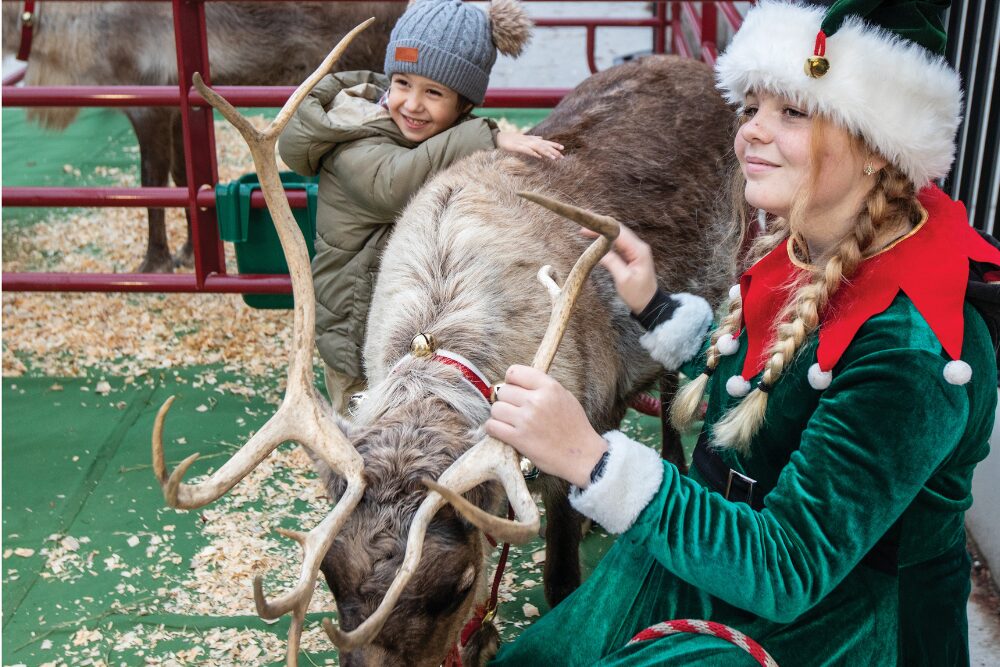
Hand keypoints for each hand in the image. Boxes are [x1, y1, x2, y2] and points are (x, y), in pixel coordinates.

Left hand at [486, 365, 606, 487]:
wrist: (582, 455)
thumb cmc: (574, 427)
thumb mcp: (565, 397)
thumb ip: (543, 387)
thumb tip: (519, 383)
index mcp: (549, 387)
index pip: (515, 372)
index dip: (511, 381)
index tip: (514, 389)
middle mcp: (536, 401)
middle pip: (503, 391)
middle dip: (506, 400)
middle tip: (514, 409)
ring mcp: (526, 420)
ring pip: (496, 409)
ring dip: (499, 415)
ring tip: (509, 422)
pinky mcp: (518, 438)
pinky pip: (492, 426)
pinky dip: (493, 428)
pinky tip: (502, 431)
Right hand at [496, 131, 563, 159]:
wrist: (498, 138)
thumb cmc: (511, 140)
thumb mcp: (524, 139)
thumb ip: (533, 139)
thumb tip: (541, 138)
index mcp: (531, 139)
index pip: (545, 142)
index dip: (554, 144)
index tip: (563, 148)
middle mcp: (529, 141)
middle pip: (544, 145)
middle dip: (553, 151)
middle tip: (562, 156)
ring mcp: (524, 143)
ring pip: (537, 148)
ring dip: (546, 153)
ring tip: (554, 158)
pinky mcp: (517, 147)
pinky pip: (527, 151)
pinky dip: (533, 153)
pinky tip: (539, 157)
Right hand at [582, 223, 656, 313]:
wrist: (649, 303)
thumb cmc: (638, 294)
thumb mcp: (623, 280)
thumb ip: (612, 263)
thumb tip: (598, 251)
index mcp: (638, 250)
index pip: (619, 233)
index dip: (602, 228)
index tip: (587, 228)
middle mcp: (638, 246)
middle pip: (618, 230)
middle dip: (601, 227)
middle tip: (584, 227)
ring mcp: (635, 250)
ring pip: (617, 235)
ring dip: (603, 233)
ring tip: (587, 230)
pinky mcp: (631, 254)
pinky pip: (618, 243)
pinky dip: (607, 240)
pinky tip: (597, 239)